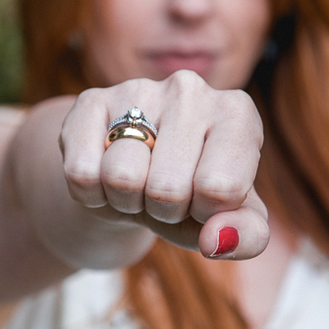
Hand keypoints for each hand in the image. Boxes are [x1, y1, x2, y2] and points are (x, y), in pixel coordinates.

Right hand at [58, 70, 268, 258]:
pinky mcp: (90, 100)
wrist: (135, 178)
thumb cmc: (193, 197)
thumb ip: (248, 235)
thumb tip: (216, 240)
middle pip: (167, 189)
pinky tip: (106, 176)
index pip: (220, 189)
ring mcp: (138, 89)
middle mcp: (190, 89)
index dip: (206, 213)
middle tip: (165, 196)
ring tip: (138, 185)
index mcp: (237, 113)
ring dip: (126, 201)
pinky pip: (81, 173)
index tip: (203, 200)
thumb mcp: (230, 220)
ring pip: (121, 178)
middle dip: (164, 210)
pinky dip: (92, 195)